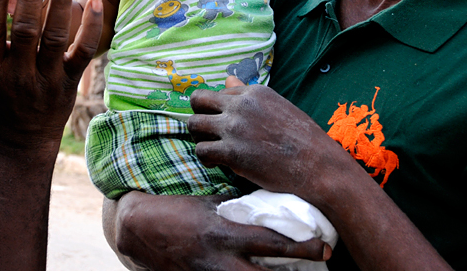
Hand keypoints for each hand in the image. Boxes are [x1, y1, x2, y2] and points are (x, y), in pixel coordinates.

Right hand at [109, 192, 331, 270]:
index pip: (271, 242)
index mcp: (225, 233)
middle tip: (322, 270)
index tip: (325, 247)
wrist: (140, 228)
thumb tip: (271, 203)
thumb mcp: (210, 203)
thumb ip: (239, 208)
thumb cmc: (179, 210)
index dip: (301, 247)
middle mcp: (222, 260)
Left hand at [187, 85, 351, 199]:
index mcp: (254, 92)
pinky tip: (217, 164)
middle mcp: (241, 105)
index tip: (226, 125)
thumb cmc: (304, 140)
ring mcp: (234, 128)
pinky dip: (205, 159)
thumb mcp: (278, 107)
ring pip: (194, 125)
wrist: (319, 168)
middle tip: (208, 133)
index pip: (220, 92)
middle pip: (197, 100)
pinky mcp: (231, 152)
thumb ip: (249, 94)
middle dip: (199, 115)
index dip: (219, 110)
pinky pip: (201, 151)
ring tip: (212, 149)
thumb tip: (228, 78)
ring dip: (199, 138)